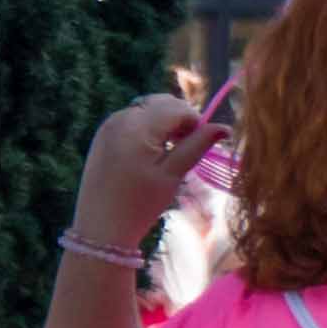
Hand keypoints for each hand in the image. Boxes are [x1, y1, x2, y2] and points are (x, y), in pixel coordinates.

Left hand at [76, 94, 211, 240]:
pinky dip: (147, 127)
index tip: (200, 145)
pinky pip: (132, 119)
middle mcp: (120, 118)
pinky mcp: (103, 134)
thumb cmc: (141, 203)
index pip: (177, 108)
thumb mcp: (173, 174)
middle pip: (161, 102)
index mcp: (138, 127)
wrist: (101, 225)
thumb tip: (225, 128)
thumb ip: (197, 146)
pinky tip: (150, 152)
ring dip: (164, 122)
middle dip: (180, 118)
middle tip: (186, 147)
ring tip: (169, 151)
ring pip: (147, 108)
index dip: (195, 122)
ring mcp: (109, 125)